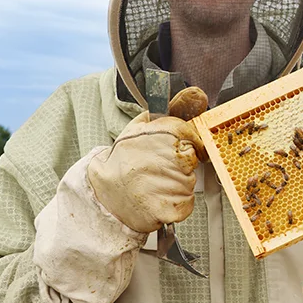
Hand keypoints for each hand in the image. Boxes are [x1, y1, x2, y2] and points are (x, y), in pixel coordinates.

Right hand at [87, 87, 208, 232]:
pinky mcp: (167, 208)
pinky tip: (157, 198)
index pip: (192, 138)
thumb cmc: (125, 158)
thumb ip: (174, 109)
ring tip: (153, 182)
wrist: (103, 192)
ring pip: (190, 183)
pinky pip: (186, 203)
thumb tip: (199, 93)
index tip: (169, 150)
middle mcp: (165, 159)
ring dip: (177, 185)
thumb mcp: (143, 126)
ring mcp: (167, 185)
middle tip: (157, 168)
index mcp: (160, 134)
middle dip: (179, 165)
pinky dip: (176, 204)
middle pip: (192, 162)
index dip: (183, 145)